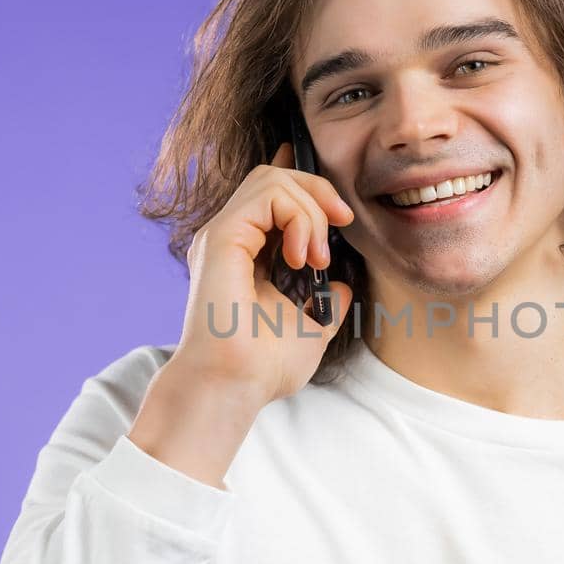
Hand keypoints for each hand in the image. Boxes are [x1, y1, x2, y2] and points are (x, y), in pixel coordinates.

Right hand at [172, 140, 354, 405]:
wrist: (235, 386)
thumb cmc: (263, 367)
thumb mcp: (311, 327)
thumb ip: (325, 303)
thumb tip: (342, 288)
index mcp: (244, 253)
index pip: (269, 195)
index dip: (303, 183)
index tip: (339, 209)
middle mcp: (230, 239)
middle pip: (274, 178)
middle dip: (318, 191)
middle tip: (342, 225)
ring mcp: (222, 234)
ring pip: (273, 180)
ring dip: (311, 211)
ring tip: (316, 258)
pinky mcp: (222, 236)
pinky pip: (267, 194)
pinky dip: (298, 216)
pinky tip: (302, 256)